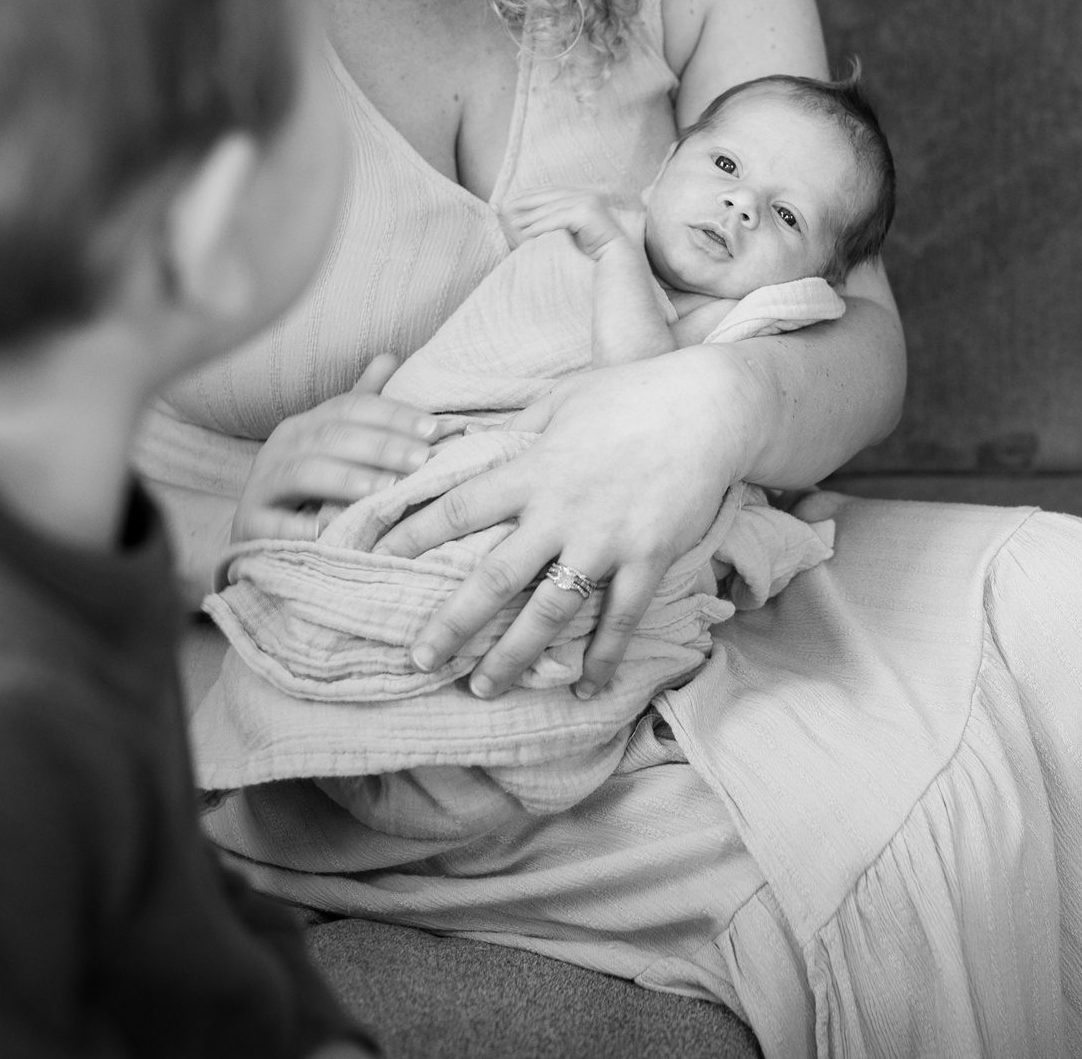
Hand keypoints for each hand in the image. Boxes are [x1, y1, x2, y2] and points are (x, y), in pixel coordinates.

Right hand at [233, 354, 438, 542]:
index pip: (352, 408)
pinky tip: (328, 532)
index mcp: (306, 424)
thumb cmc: (307, 487)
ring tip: (384, 489)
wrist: (256, 531)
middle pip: (331, 437)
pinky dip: (299, 528)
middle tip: (420, 459)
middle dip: (380, 446)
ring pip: (303, 473)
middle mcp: (281, 447)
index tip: (434, 429)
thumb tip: (390, 357)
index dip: (393, 415)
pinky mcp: (250, 523)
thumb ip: (362, 404)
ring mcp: (262, 484)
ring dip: (345, 479)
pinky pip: (273, 524)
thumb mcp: (334, 442)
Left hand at [371, 346, 758, 698]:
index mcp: (534, 469)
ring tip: (484, 687)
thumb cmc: (632, 393)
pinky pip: (621, 618)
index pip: (458, 508)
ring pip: (551, 612)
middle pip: (494, 578)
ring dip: (515, 656)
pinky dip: (603, 657)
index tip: (373, 562)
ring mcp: (605, 540)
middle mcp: (561, 511)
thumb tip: (472, 433)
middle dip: (452, 623)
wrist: (708, 406)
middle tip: (419, 660)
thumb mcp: (563, 397)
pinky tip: (584, 688)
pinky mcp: (648, 557)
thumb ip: (519, 425)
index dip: (411, 535)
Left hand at [505, 187, 643, 260]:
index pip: (553, 190)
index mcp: (583, 192)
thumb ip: (558, 216)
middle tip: (507, 207)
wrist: (615, 254)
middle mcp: (586, 193)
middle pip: (550, 196)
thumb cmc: (594, 243)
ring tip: (515, 224)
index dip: (532, 193)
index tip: (515, 198)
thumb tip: (534, 214)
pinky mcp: (585, 212)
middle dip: (527, 202)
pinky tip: (527, 233)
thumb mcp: (573, 226)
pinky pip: (557, 219)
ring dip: (531, 217)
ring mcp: (587, 201)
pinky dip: (540, 226)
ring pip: (551, 208)